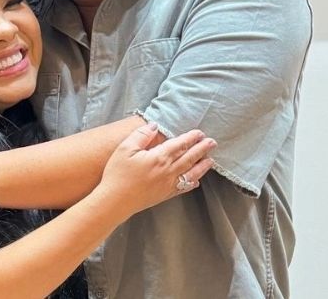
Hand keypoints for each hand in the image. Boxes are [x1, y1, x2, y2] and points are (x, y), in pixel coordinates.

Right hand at [95, 123, 215, 216]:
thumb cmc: (118, 174)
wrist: (115, 201)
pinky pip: (183, 188)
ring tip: (211, 161)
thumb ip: (141, 135)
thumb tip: (154, 125)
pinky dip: (191, 183)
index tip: (200, 133)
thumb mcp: (125, 149)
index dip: (191, 138)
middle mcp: (168, 171)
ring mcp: (168, 184)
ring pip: (190, 173)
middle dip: (202, 149)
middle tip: (212, 143)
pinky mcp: (164, 195)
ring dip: (202, 166)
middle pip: (189, 158)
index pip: (179, 145)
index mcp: (159, 157)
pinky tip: (196, 181)